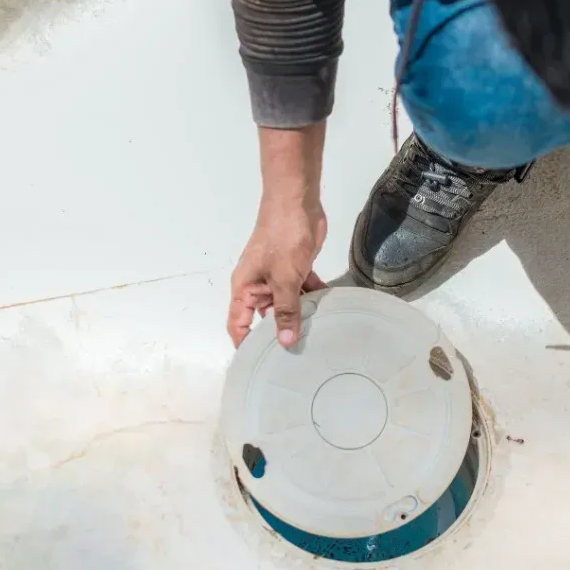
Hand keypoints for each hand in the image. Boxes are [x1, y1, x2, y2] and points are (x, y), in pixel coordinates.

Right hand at [228, 196, 328, 347]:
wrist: (297, 203)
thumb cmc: (282, 239)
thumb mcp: (284, 279)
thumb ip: (287, 311)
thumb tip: (286, 342)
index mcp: (245, 289)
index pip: (238, 324)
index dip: (245, 345)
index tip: (258, 365)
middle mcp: (258, 286)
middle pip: (266, 318)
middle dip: (281, 333)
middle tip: (300, 356)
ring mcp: (278, 277)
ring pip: (288, 305)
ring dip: (302, 316)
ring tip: (318, 338)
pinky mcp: (296, 268)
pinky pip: (304, 290)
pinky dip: (315, 298)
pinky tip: (330, 311)